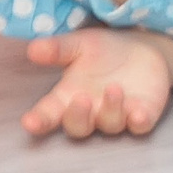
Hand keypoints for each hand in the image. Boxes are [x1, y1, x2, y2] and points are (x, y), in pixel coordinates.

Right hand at [21, 28, 172, 138]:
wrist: (143, 48)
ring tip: (114, 88)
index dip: (38, 121)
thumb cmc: (104, 51)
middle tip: (81, 99)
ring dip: (111, 110)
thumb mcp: (80, 45)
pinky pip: (141, 126)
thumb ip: (58, 48)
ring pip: (110, 125)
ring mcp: (117, 115)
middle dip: (78, 117)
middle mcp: (91, 112)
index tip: (29, 122)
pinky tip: (139, 115)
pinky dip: (140, 122)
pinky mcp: (143, 114)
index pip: (48, 114)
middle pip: (78, 127)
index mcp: (68, 97)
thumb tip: (33, 48)